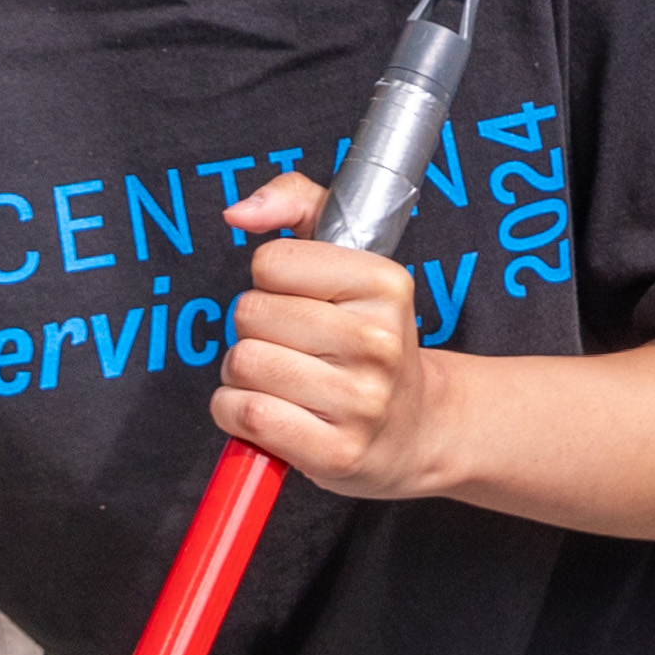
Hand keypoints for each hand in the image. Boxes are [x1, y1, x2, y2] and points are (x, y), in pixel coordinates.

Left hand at [207, 171, 460, 498]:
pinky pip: (247, 414)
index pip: (271, 263)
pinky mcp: (337, 452)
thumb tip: (238, 214)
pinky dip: (237, 413)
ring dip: (243, 375)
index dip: (272, 284)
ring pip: (242, 364)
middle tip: (292, 347)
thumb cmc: (368, 337)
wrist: (417, 428)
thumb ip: (294, 202)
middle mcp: (379, 341)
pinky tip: (270, 413)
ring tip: (283, 381)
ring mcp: (361, 401)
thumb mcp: (348, 256)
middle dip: (255, 331)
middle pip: (250, 315)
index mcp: (385, 284)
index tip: (303, 303)